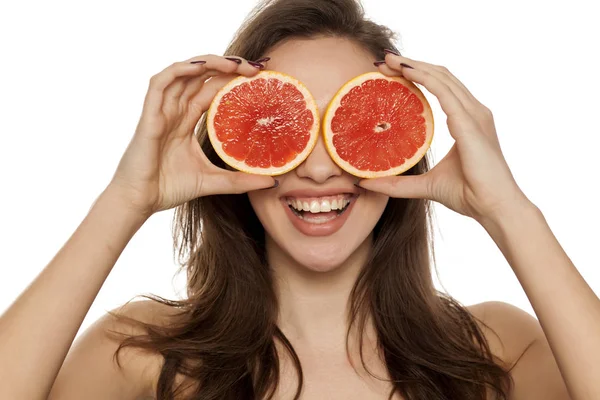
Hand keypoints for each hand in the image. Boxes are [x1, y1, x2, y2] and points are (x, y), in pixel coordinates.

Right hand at [108, 55, 275, 215]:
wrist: (141, 201)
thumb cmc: (169, 188)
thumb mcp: (214, 182)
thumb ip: (241, 181)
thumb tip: (272, 182)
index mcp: (187, 120)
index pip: (212, 90)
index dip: (232, 79)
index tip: (259, 79)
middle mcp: (175, 110)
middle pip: (201, 77)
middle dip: (227, 67)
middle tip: (254, 68)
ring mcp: (162, 110)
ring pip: (183, 73)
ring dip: (208, 63)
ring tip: (234, 64)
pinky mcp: (150, 115)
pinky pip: (160, 84)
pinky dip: (179, 70)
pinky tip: (199, 68)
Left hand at [358, 53, 530, 221]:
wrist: (495, 208)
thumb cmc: (469, 195)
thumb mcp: (427, 186)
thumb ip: (397, 183)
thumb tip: (364, 183)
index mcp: (468, 120)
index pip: (440, 87)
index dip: (416, 74)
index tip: (388, 71)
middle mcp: (474, 112)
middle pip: (440, 76)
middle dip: (411, 64)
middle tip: (383, 60)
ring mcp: (475, 115)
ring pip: (442, 78)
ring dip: (414, 65)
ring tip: (389, 60)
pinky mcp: (471, 124)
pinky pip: (445, 93)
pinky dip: (425, 78)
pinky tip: (406, 72)